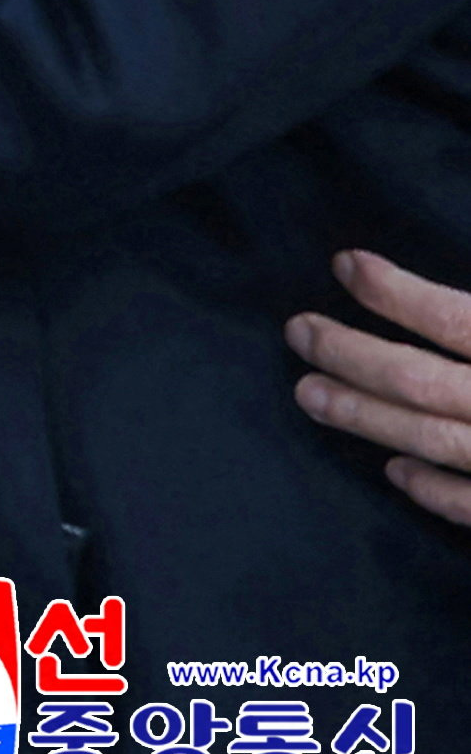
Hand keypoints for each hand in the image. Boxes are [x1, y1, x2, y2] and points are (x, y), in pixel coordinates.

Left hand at [291, 248, 470, 526]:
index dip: (398, 293)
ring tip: (309, 394)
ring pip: (434, 440)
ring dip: (366, 417)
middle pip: (423, 381)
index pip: (456, 319)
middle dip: (352, 355)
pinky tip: (394, 471)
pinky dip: (434, 489)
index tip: (345, 264)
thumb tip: (407, 288)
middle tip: (297, 332)